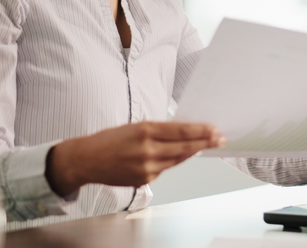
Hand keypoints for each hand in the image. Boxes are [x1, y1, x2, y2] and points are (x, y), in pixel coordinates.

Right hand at [46, 121, 224, 196]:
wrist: (87, 160)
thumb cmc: (109, 140)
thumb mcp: (134, 126)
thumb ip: (157, 130)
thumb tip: (182, 132)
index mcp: (144, 131)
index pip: (181, 131)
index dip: (201, 131)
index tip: (214, 129)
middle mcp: (147, 150)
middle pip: (185, 147)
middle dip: (205, 143)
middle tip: (220, 139)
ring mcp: (146, 167)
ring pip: (177, 159)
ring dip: (192, 152)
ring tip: (205, 146)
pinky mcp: (144, 179)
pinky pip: (165, 169)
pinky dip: (172, 161)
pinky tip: (178, 155)